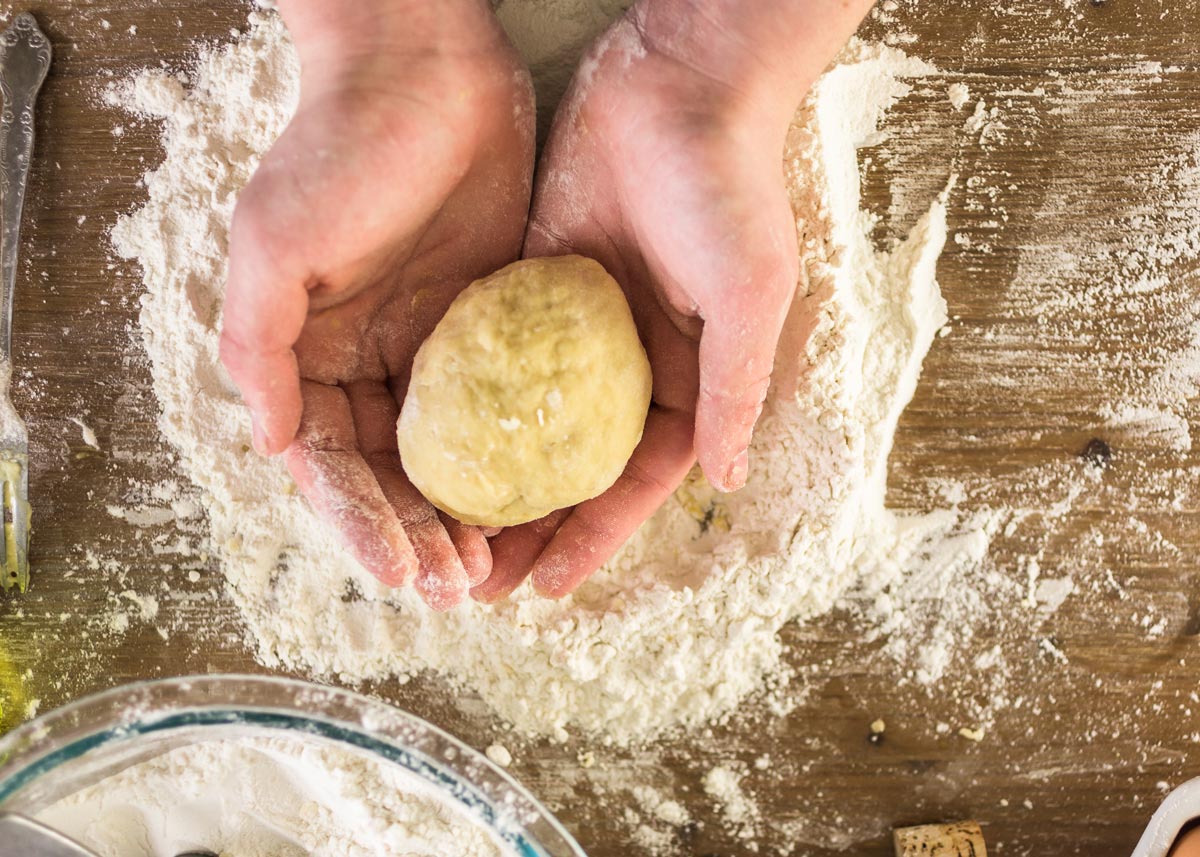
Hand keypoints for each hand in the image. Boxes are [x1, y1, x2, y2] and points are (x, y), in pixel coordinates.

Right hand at [219, 1, 534, 608]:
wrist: (425, 72)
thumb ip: (259, 346)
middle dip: (420, 535)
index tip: (401, 573)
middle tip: (460, 588)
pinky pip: (506, 406)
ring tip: (495, 568)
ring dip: (468, 514)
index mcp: (313, 357)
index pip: (335, 464)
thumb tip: (274, 446)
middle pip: (394, 473)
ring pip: (452, 454)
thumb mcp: (275, 244)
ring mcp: (436, 348)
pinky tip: (540, 497)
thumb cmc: (339, 148)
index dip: (363, 523)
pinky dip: (515, 457)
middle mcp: (371, 363)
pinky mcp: (496, 326)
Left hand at [473, 0, 872, 601]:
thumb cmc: (725, 185)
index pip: (635, 479)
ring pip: (525, 424)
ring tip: (439, 530)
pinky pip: (493, 356)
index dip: (594, 535)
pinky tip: (425, 441)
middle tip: (477, 581)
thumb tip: (726, 479)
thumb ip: (733, 385)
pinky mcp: (530, 284)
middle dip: (531, 526)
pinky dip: (465, 403)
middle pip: (571, 466)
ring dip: (489, 478)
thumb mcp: (747, 293)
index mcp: (685, 375)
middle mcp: (627, 363)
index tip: (547, 587)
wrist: (676, 79)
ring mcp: (575, 327)